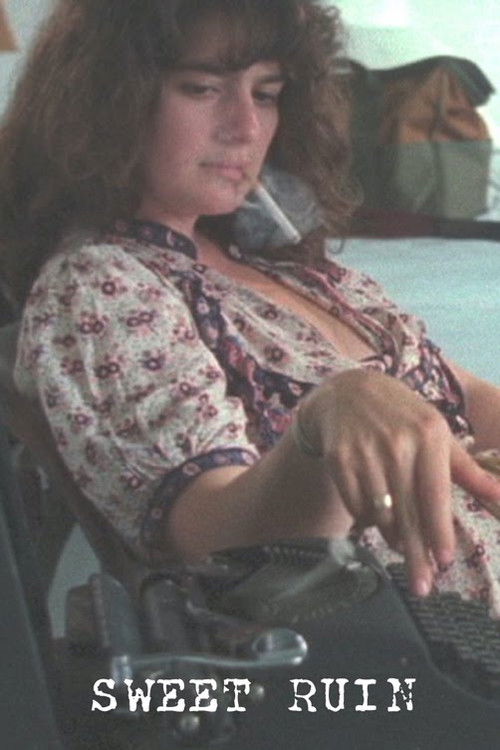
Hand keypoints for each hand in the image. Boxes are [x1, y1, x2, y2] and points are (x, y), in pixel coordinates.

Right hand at [300, 369, 499, 595]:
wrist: (349, 392)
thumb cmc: (403, 415)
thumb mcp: (437, 432)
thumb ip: (466, 468)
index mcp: (428, 435)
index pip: (435, 494)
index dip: (440, 531)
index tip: (445, 561)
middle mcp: (396, 445)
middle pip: (409, 512)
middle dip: (416, 554)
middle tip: (423, 587)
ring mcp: (364, 453)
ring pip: (381, 514)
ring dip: (392, 536)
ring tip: (400, 545)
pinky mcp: (339, 460)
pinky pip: (357, 506)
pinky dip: (368, 520)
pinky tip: (375, 519)